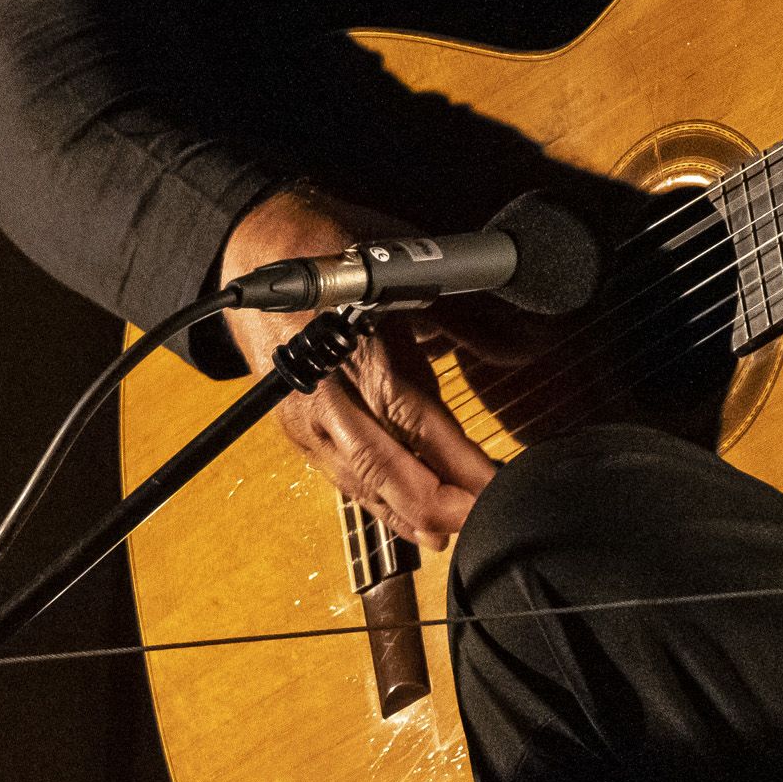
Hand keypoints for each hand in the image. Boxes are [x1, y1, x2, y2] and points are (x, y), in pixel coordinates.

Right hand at [219, 189, 500, 549]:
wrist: (254, 249)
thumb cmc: (331, 249)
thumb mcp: (404, 266)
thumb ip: (468, 315)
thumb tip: (528, 346)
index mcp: (350, 338)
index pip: (410, 413)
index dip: (457, 458)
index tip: (499, 482)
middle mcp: (321, 384)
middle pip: (380, 462)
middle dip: (437, 502)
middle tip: (486, 520)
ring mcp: (303, 413)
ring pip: (359, 480)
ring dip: (411, 514)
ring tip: (460, 532)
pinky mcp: (296, 430)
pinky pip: (342, 480)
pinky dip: (382, 506)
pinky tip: (416, 524)